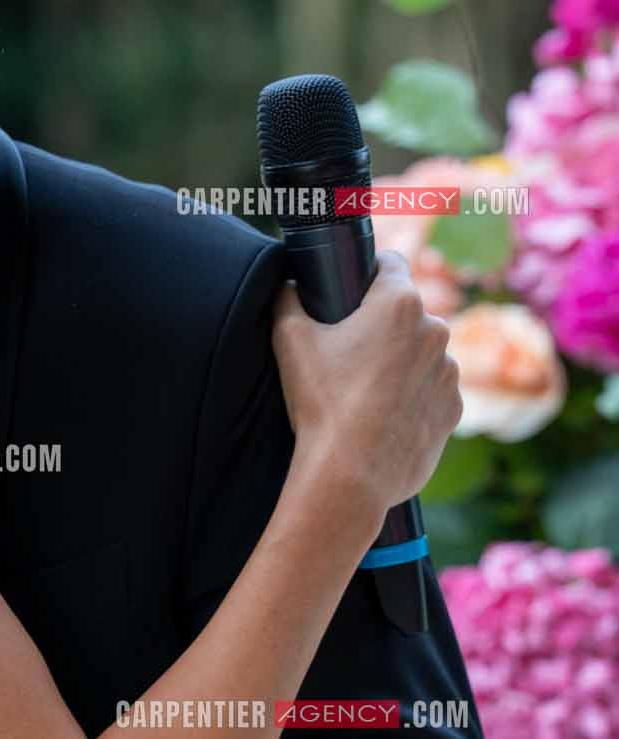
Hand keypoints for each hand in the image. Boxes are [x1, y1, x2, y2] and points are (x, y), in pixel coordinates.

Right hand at [271, 248, 461, 513]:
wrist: (350, 475)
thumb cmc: (322, 403)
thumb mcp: (289, 341)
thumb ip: (287, 299)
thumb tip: (288, 287)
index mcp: (399, 304)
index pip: (390, 263)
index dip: (367, 273)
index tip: (350, 292)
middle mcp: (435, 331)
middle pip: (405, 313)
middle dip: (381, 326)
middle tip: (346, 354)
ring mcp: (448, 372)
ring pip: (421, 354)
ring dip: (399, 363)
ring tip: (362, 394)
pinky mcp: (452, 409)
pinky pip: (430, 391)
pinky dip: (411, 398)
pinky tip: (381, 418)